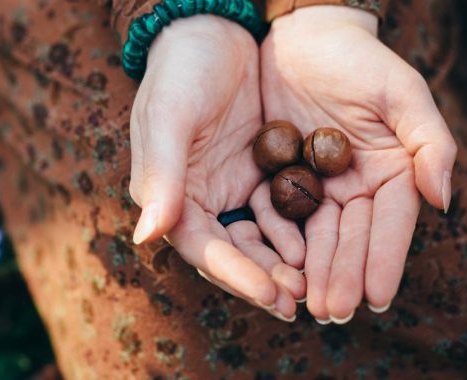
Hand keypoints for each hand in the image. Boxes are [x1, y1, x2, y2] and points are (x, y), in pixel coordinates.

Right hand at [129, 15, 304, 319]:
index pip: (202, 247)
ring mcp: (229, 188)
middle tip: (301, 301)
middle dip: (264, 278)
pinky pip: (278, 210)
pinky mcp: (256, 173)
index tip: (271, 294)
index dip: (235, 274)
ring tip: (314, 282)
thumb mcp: (170, 117)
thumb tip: (146, 236)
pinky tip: (320, 242)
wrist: (211, 30)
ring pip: (257, 239)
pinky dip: (295, 230)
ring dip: (283, 262)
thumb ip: (162, 176)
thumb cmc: (181, 70)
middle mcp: (197, 200)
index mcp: (170, 195)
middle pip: (232, 253)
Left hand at [260, 6, 456, 321]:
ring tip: (306, 303)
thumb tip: (443, 198)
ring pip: (316, 235)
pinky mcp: (283, 178)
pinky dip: (279, 242)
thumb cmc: (359, 60)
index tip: (378, 298)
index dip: (384, 259)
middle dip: (343, 275)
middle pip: (351, 237)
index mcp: (392, 170)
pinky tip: (275, 268)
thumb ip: (427, 141)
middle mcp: (357, 185)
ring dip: (313, 271)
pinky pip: (280, 215)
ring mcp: (320, 185)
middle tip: (333, 312)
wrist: (303, 38)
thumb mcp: (400, 92)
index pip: (390, 223)